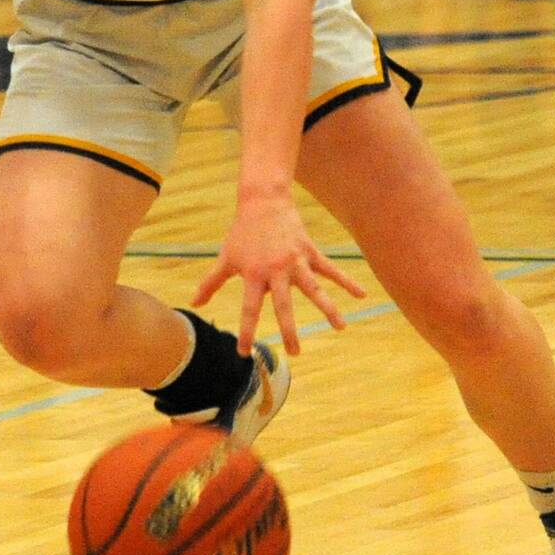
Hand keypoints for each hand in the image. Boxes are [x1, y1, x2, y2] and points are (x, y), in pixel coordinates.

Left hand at [193, 192, 366, 355]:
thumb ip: (210, 283)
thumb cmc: (241, 233)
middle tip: (295, 353)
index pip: (249, 309)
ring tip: (340, 328)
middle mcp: (275, 270)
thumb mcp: (225, 258)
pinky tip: (361, 296)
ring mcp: (295, 261)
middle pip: (283, 305)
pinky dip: (346, 282)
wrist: (263, 201)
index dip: (247, 331)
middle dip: (289, 330)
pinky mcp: (310, 252)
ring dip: (328, 308)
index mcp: (253, 275)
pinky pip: (330, 269)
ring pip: (314, 289)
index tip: (245, 353)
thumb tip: (194, 303)